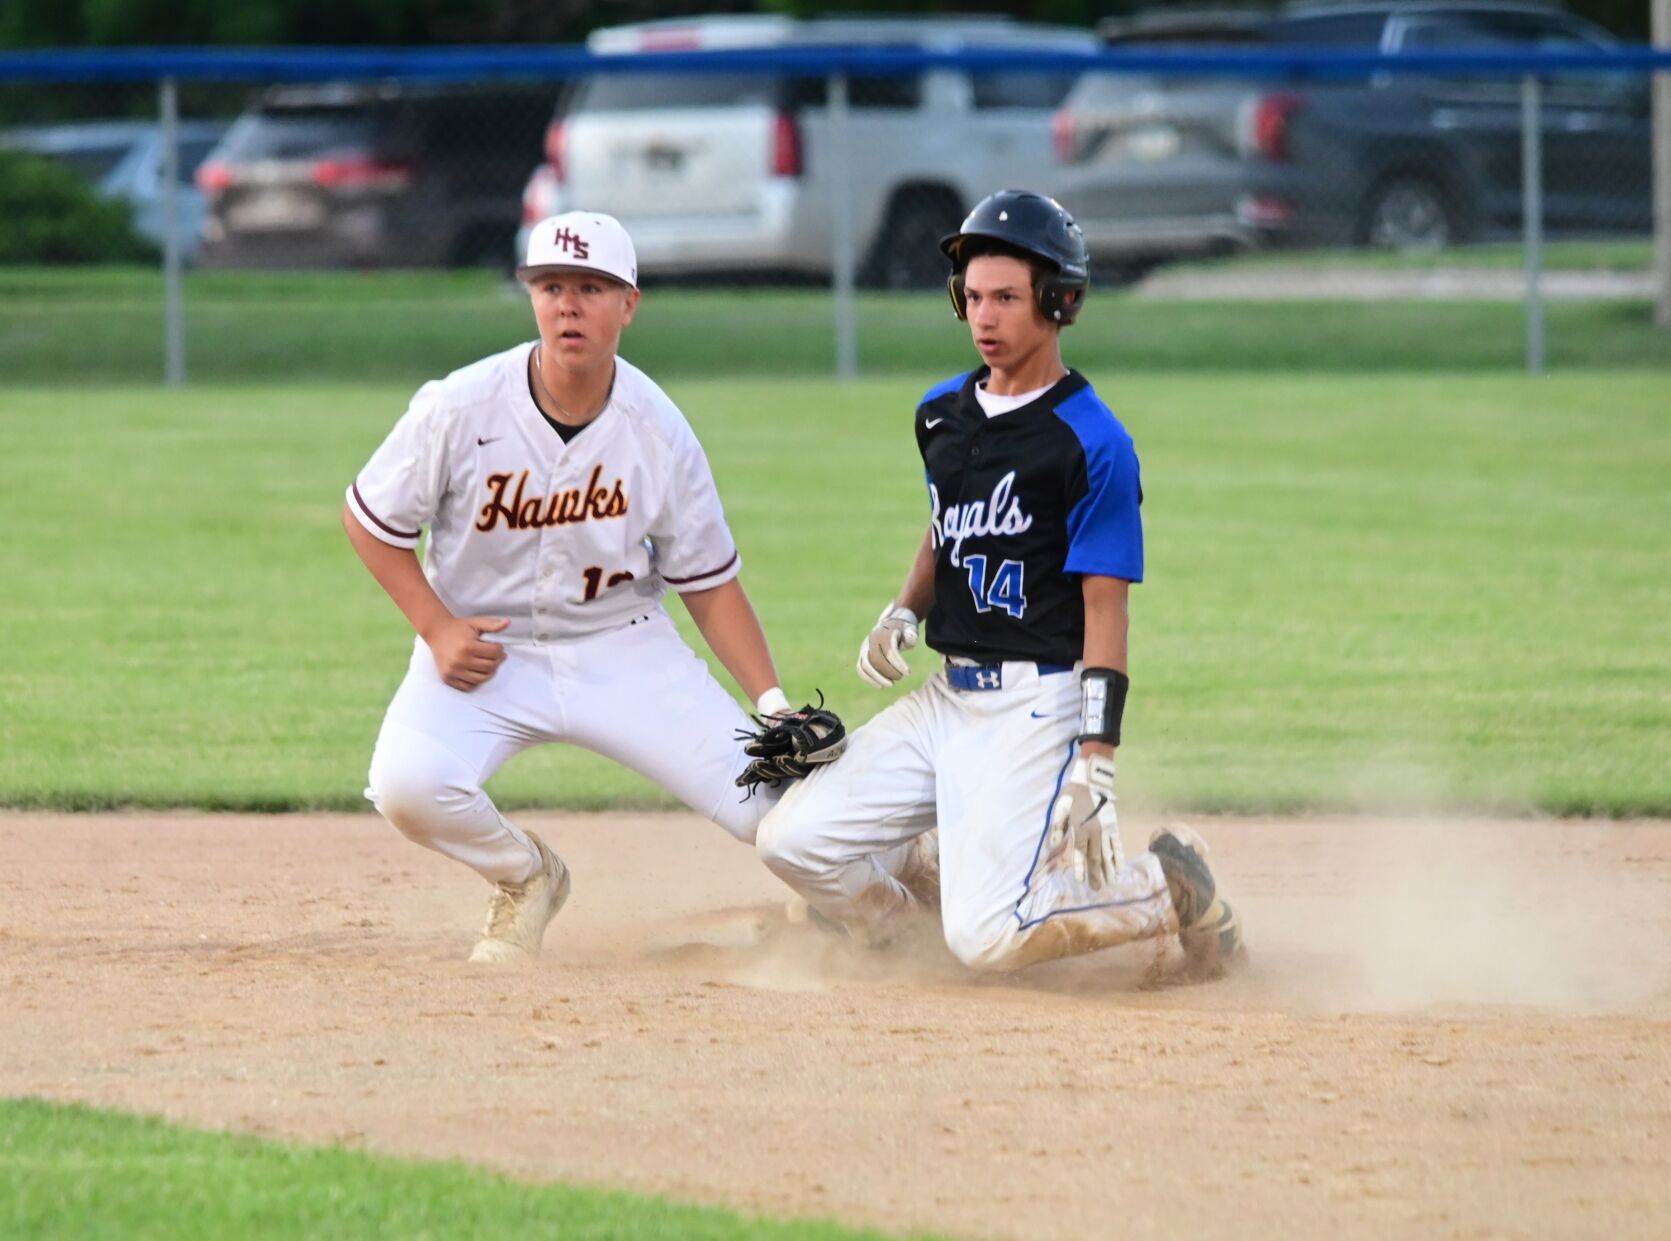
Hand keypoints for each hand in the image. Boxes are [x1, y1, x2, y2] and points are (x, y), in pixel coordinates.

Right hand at [425, 615, 509, 690]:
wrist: (436, 632)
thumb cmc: (458, 628)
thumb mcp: (476, 623)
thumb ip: (492, 625)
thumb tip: (508, 622)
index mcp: (467, 646)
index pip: (494, 653)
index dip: (500, 650)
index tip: (498, 647)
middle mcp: (459, 661)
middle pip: (489, 667)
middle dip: (497, 661)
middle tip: (497, 656)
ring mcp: (452, 671)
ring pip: (481, 679)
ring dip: (489, 672)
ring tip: (489, 664)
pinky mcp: (447, 678)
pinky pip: (468, 686)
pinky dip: (475, 681)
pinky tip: (477, 671)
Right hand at [856, 604, 917, 687]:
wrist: (889, 625)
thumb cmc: (902, 630)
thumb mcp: (909, 629)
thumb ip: (911, 634)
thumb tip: (910, 640)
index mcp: (883, 633)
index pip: (889, 651)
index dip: (898, 664)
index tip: (908, 673)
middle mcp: (871, 640)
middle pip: (876, 659)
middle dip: (888, 672)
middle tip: (900, 677)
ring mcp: (864, 648)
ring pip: (866, 665)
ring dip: (878, 678)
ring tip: (891, 684)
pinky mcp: (862, 655)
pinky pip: (861, 668)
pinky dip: (868, 679)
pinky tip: (880, 686)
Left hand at [1046, 753, 1122, 888]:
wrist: (1092, 780)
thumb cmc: (1073, 795)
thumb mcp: (1060, 808)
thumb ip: (1057, 827)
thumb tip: (1054, 845)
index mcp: (1080, 828)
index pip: (1080, 853)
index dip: (1080, 868)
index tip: (1081, 881)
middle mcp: (1095, 832)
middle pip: (1095, 857)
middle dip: (1096, 874)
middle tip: (1097, 889)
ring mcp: (1106, 830)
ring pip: (1108, 854)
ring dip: (1108, 870)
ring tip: (1109, 883)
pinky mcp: (1114, 826)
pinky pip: (1117, 845)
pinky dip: (1119, 858)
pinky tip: (1119, 868)